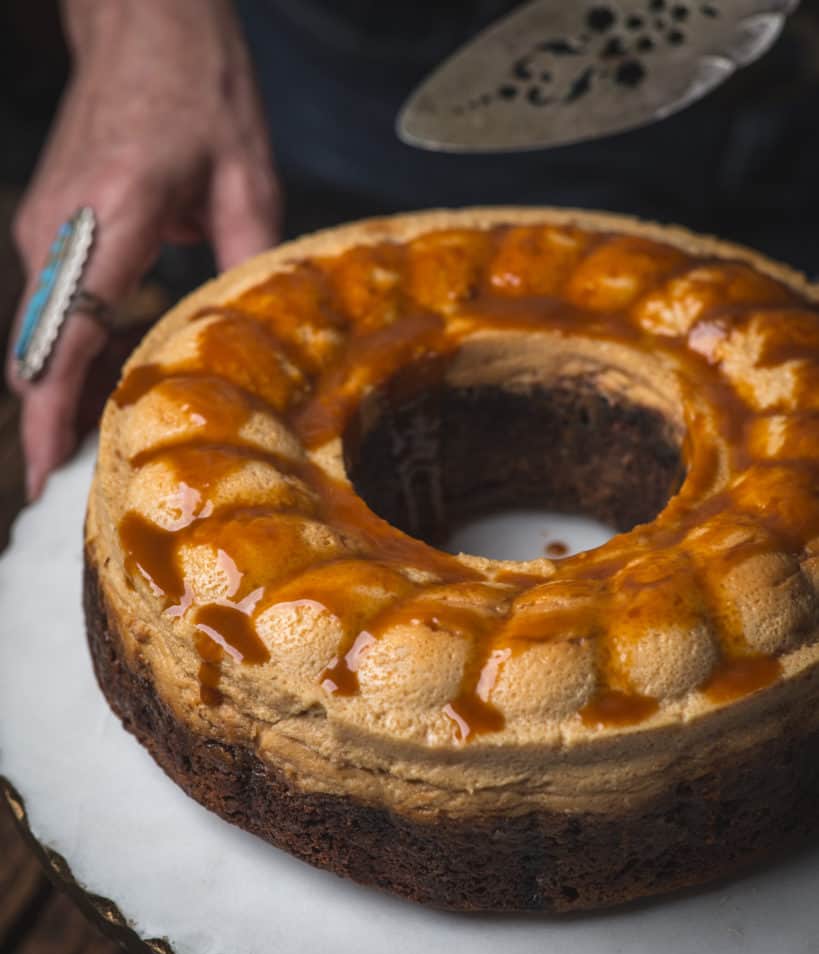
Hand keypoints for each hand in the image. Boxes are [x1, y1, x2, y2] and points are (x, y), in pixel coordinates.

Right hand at [7, 0, 280, 498]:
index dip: (49, 414)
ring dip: (66, 393)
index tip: (47, 474)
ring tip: (109, 448)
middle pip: (40, 352)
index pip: (64, 336)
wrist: (140, 22)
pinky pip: (51, 312)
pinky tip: (108, 387)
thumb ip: (247, 260)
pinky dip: (71, 356)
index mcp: (110, 217)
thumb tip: (261, 336)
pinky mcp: (46, 229)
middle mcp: (57, 230)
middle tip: (104, 482)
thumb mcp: (246, 175)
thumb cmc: (197, 86)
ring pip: (42, 337)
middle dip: (58, 422)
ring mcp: (41, 228)